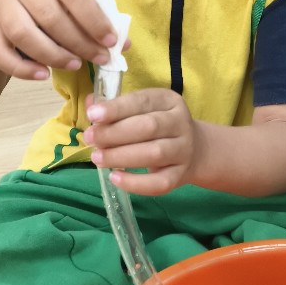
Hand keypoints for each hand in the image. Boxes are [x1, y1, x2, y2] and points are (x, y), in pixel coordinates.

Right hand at [0, 0, 118, 79]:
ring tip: (75, 64)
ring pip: (24, 35)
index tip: (110, 41)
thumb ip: (95, 14)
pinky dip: (22, 69)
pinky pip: (1, 54)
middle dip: (78, 42)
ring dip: (53, 55)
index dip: (94, 20)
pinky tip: (43, 75)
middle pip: (49, 16)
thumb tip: (123, 44)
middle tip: (98, 58)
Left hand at [84, 88, 201, 194]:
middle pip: (149, 127)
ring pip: (154, 154)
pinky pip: (159, 183)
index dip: (117, 109)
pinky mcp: (181, 175)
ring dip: (121, 156)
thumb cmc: (158, 125)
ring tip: (97, 158)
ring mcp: (183, 150)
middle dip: (115, 133)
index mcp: (168, 101)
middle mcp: (180, 123)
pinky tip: (115, 178)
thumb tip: (90, 104)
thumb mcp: (141, 109)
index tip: (93, 115)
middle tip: (90, 138)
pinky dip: (135, 183)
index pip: (142, 101)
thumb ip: (116, 107)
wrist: (195, 149)